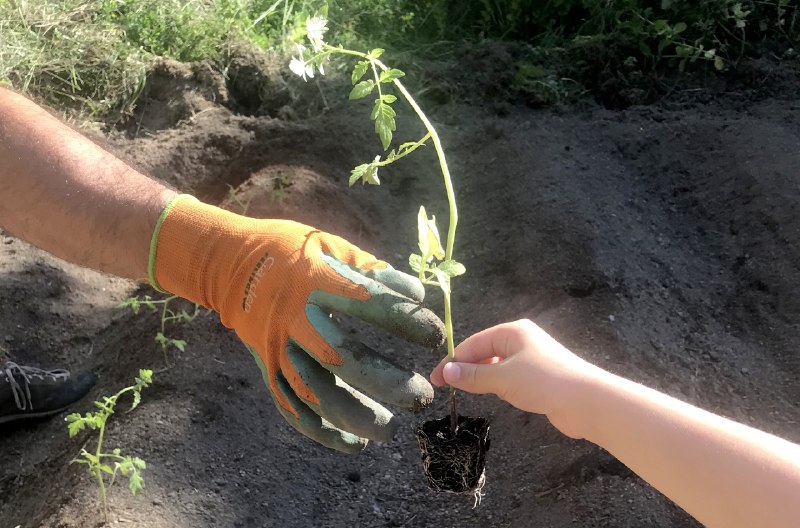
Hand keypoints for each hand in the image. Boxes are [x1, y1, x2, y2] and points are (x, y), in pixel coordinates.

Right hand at [151, 196, 444, 452]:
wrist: (228, 263)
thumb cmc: (290, 250)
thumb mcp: (331, 246)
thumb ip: (372, 271)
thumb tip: (416, 294)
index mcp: (316, 280)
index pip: (369, 302)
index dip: (405, 321)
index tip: (436, 337)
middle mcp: (295, 318)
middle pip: (342, 359)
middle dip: (386, 382)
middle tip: (422, 397)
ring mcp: (276, 347)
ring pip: (314, 393)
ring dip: (354, 416)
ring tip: (389, 429)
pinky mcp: (265, 366)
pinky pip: (291, 407)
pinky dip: (321, 430)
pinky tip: (352, 443)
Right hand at [430, 319, 595, 437]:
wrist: (587, 401)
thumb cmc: (544, 381)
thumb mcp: (503, 378)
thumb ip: (474, 375)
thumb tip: (447, 372)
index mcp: (512, 332)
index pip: (474, 343)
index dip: (453, 361)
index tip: (436, 380)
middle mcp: (521, 341)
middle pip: (484, 352)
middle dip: (466, 368)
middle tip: (446, 388)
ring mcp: (531, 359)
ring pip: (496, 366)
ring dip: (483, 378)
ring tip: (468, 391)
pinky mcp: (538, 377)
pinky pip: (509, 378)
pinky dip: (499, 385)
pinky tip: (497, 395)